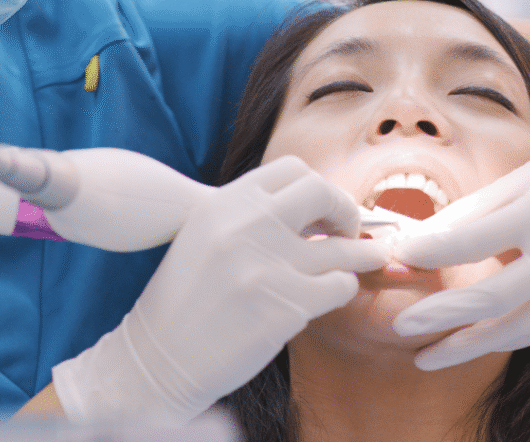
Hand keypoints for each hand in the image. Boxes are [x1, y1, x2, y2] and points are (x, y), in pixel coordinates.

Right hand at [51, 156, 388, 425]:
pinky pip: (339, 286)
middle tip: (352, 229)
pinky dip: (344, 289)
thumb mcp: (203, 238)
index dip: (317, 188)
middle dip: (346, 210)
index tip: (324, 209)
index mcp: (224, 203)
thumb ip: (249, 218)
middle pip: (322, 193)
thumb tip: (311, 214)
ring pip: (341, 248)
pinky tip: (334, 294)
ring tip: (373, 257)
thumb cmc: (182, 302)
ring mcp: (268, 265)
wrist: (156, 360)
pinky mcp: (286, 306)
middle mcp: (247, 225)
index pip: (292, 170)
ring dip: (362, 253)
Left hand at [391, 83, 529, 369]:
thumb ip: (470, 214)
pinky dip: (506, 338)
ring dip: (470, 345)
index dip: (430, 251)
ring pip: (520, 327)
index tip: (396, 256)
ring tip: (427, 355)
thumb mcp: (521, 178)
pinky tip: (474, 342)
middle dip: (442, 315)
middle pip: (494, 296)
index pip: (473, 240)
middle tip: (401, 326)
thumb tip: (416, 242)